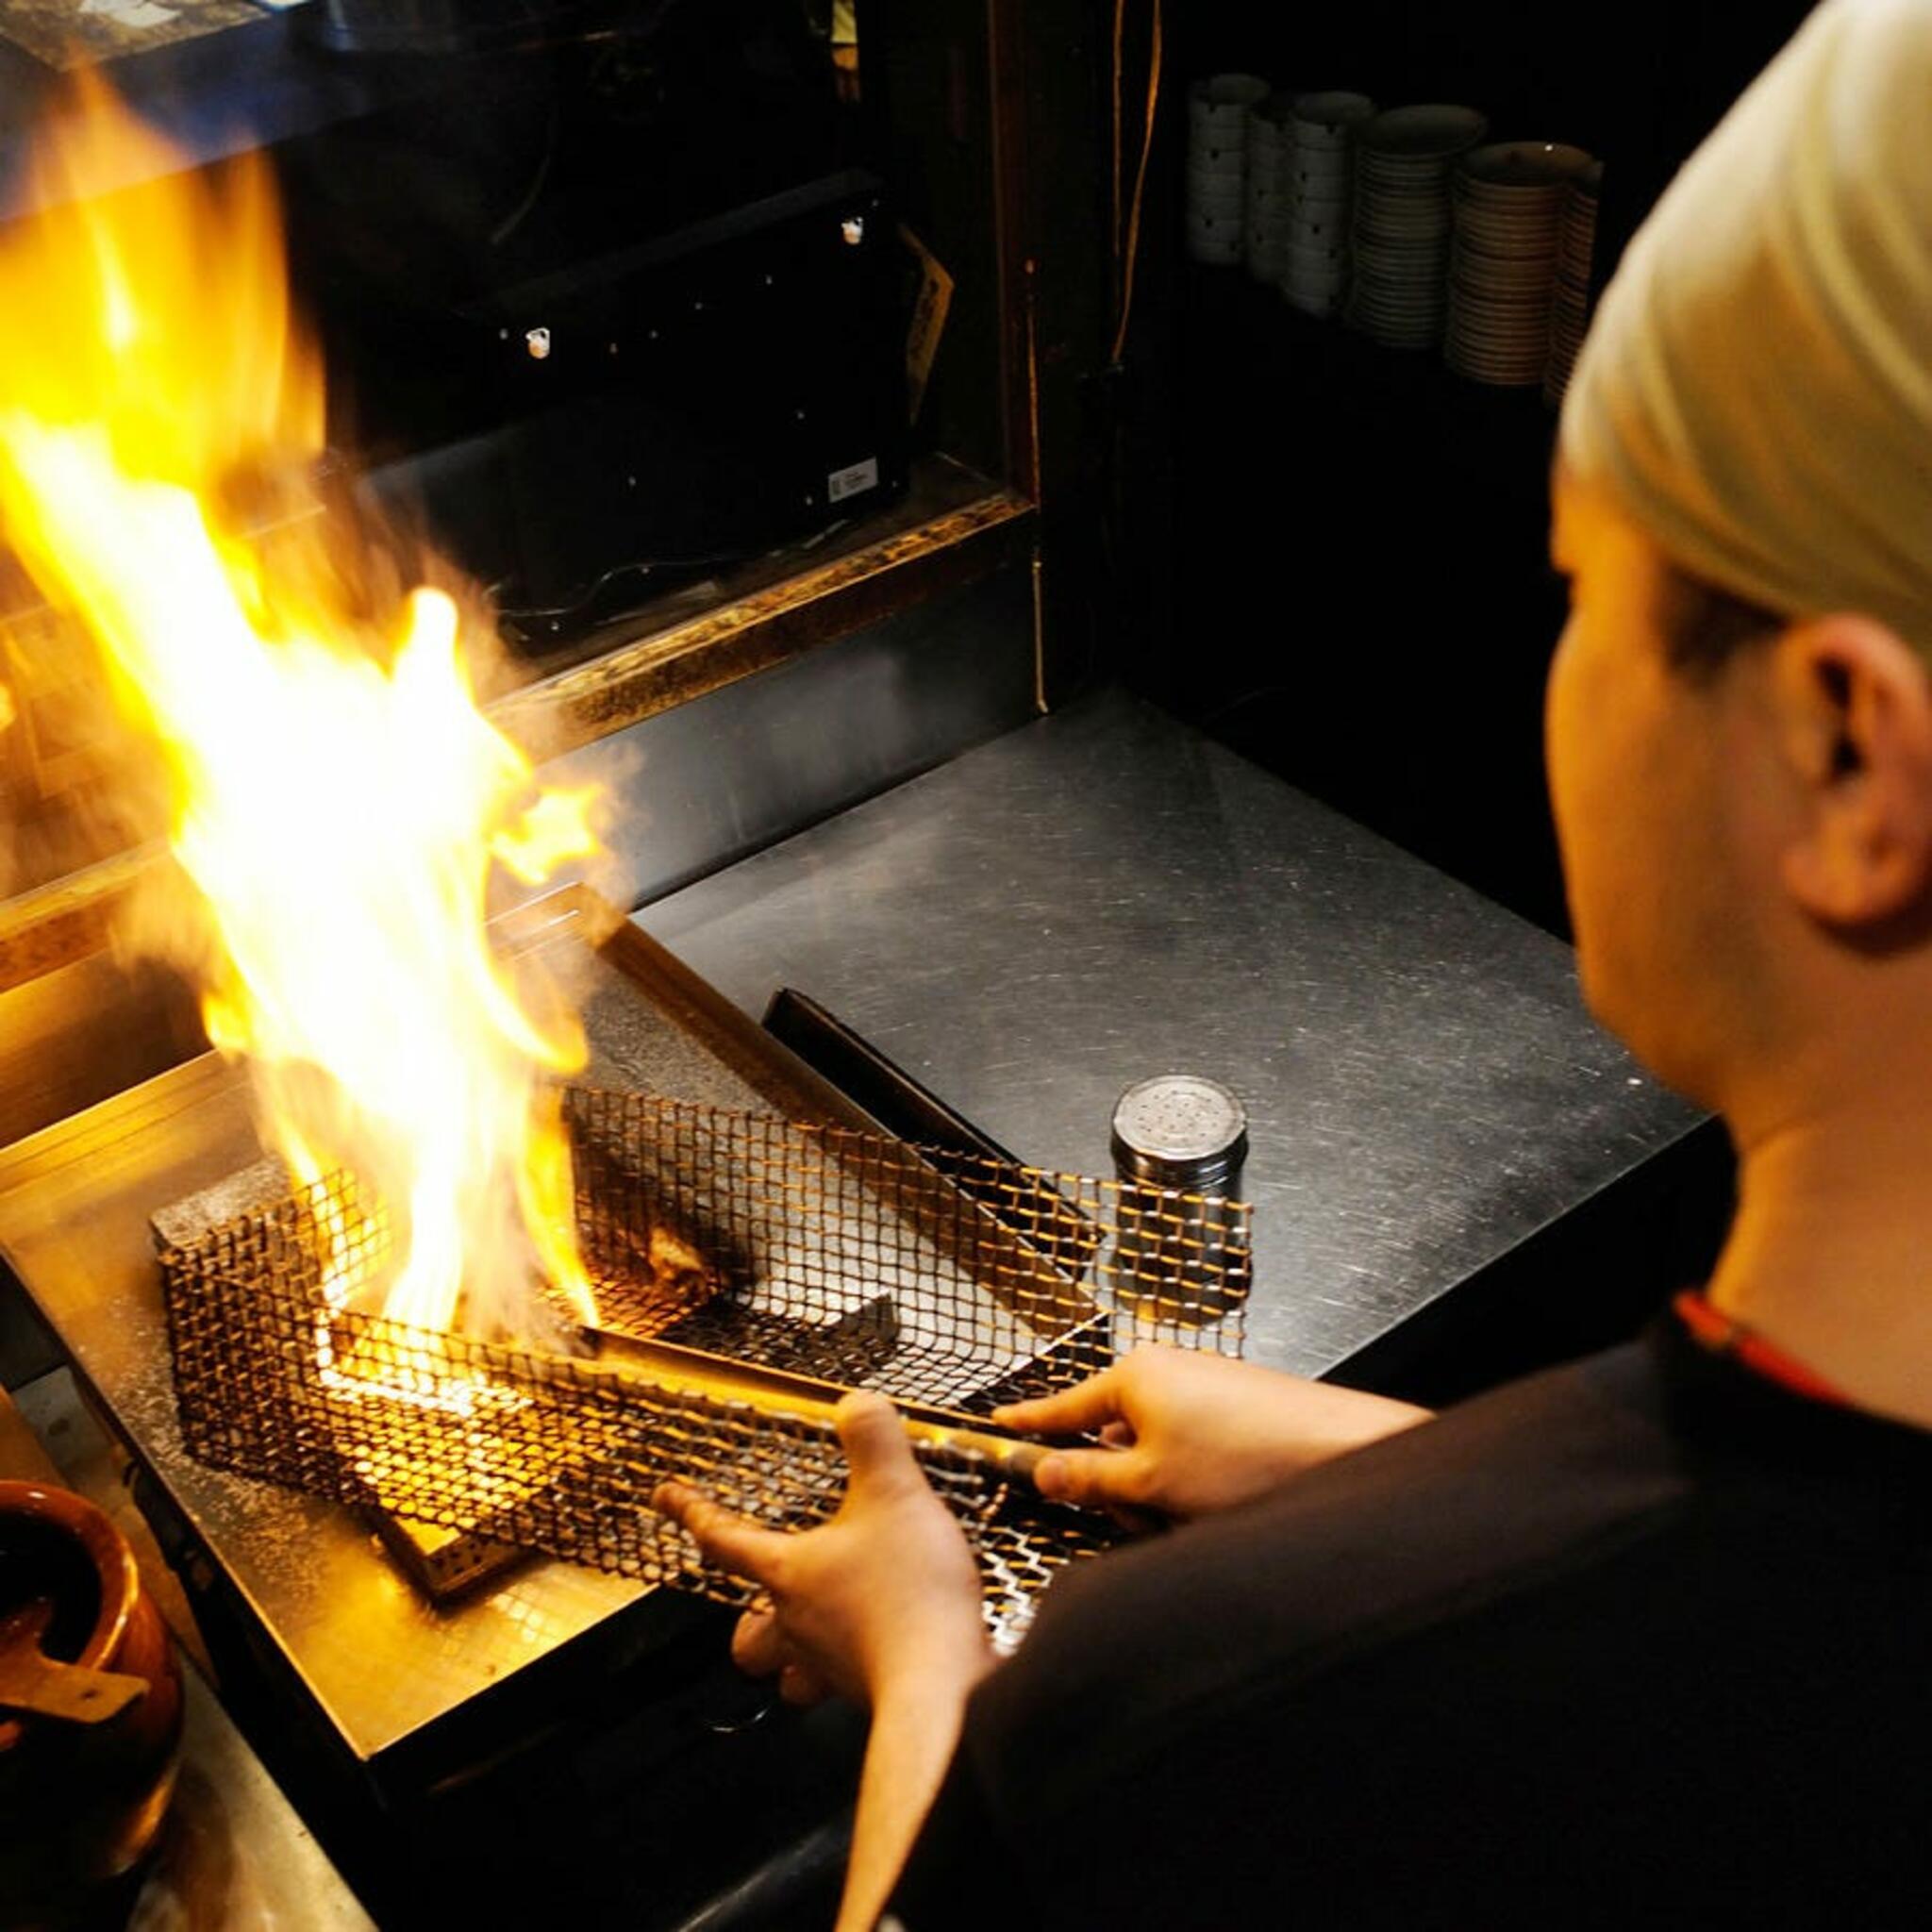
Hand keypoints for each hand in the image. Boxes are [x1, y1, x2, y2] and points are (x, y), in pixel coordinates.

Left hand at [653, 1392, 993, 1710]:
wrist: (944, 1685)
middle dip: (749, 1620)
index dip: (691, 1511)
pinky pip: (843, 1684)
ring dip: (794, 1655)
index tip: (665, 1496)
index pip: (722, 1539)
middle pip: (748, 1638)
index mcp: (790, 1573)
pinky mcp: (872, 1690)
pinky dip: (853, 1665)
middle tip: (760, 1602)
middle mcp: (799, 1627)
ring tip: (819, 1631)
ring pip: (790, 1674)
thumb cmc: (907, 1594)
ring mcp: (832, 1667)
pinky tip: (885, 1644)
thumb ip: (873, 1441)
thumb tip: (856, 1404)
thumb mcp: (895, 1494)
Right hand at [995, 1347, 1432, 1521]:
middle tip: (1139, 1517)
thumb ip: (1089, 1478)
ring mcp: (1206, 1395)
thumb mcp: (1150, 1482)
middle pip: (1111, 1439)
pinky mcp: (1238, 1417)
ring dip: (1158, 1496)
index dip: (1030, 1423)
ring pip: (1153, 1457)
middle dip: (1117, 1487)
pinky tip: (1220, 1510)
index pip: (1064, 1404)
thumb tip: (1047, 1473)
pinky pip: (1191, 1458)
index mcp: (1136, 1375)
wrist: (1343, 1454)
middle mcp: (1169, 1374)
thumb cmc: (1253, 1458)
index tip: (1001, 1424)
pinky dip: (1193, 1490)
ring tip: (1191, 1517)